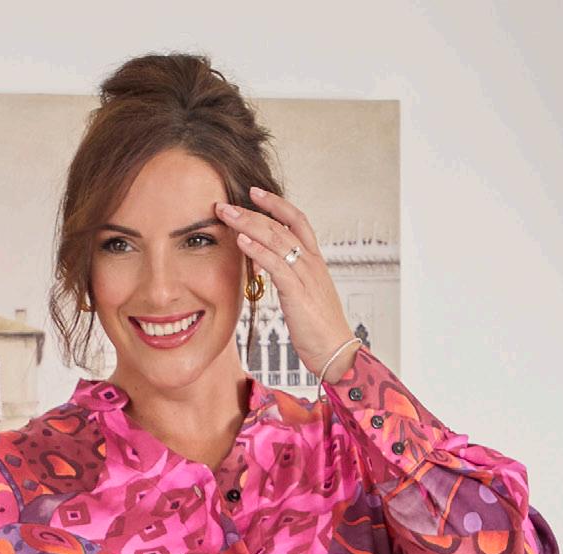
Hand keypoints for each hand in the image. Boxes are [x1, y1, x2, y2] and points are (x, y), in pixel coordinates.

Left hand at [212, 185, 360, 380]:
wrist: (336, 351)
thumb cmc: (318, 329)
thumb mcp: (303, 297)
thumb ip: (288, 279)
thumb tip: (267, 269)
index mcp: (314, 261)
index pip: (296, 220)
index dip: (276, 204)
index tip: (254, 193)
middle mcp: (311, 262)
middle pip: (280, 226)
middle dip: (251, 212)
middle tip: (225, 203)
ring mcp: (306, 275)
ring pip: (276, 239)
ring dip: (248, 224)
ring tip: (226, 215)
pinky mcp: (298, 292)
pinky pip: (276, 264)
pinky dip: (257, 250)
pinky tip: (241, 241)